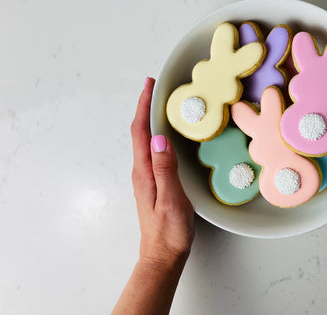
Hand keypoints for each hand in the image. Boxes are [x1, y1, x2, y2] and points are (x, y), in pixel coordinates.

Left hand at [130, 77, 194, 269]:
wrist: (163, 256)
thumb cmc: (169, 232)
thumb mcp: (171, 200)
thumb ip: (165, 169)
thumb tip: (159, 138)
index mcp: (144, 172)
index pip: (140, 132)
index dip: (143, 106)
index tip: (148, 85)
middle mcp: (142, 172)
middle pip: (139, 132)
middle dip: (144, 107)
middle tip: (153, 88)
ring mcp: (146, 178)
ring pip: (145, 141)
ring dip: (149, 119)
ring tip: (158, 104)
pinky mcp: (154, 183)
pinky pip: (152, 151)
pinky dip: (156, 135)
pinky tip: (165, 135)